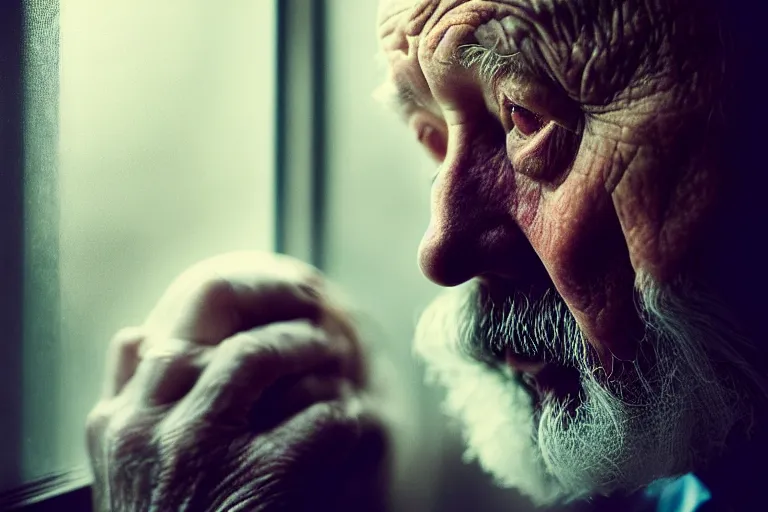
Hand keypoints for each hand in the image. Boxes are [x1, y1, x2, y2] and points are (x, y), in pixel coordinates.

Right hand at [85, 252, 389, 511]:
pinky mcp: (258, 482)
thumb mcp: (120, 467)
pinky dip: (341, 413)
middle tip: (319, 333)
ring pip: (263, 358)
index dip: (240, 304)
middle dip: (284, 330)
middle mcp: (153, 428)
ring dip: (312, 356)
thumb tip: (137, 333)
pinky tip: (348, 419)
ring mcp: (202, 452)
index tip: (278, 303)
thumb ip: (124, 398)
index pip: (174, 335)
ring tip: (337, 363)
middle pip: (224, 339)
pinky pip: (316, 418)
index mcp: (120, 421)